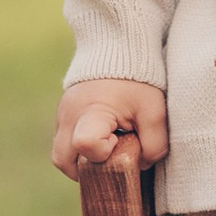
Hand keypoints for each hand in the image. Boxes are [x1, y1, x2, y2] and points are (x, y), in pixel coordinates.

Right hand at [51, 77, 169, 175]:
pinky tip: (103, 134)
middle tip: (109, 154)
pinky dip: (80, 146)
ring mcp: (62, 112)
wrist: (119, 46)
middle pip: (62, 160)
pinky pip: (64, 139)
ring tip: (108, 142)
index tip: (119, 139)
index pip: (84, 145)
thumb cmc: (138, 80)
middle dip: (85, 169)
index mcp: (90, 112)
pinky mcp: (63, 111)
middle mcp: (68, 114)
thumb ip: (154, 144)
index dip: (104, 153)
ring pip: (60, 153)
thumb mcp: (155, 111)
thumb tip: (142, 164)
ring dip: (83, 157)